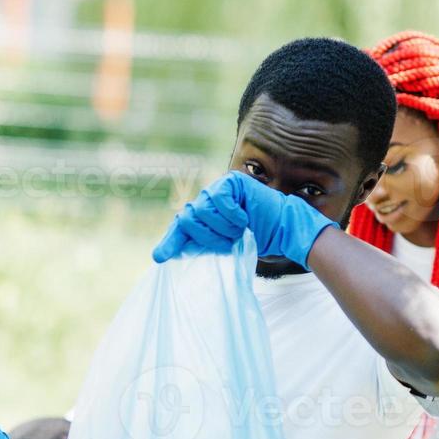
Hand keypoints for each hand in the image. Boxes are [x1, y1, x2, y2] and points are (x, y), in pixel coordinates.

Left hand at [152, 172, 335, 268]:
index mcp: (201, 219)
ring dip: (223, 227)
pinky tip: (244, 216)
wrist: (281, 230)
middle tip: (229, 239)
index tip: (159, 257)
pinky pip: (219, 201)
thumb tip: (158, 254)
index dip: (170, 241)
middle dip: (208, 236)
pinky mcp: (230, 181)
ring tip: (239, 227)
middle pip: (188, 218)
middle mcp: (205, 202)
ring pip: (202, 210)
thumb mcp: (221, 245)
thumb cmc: (254, 238)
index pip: (179, 228)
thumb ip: (195, 244)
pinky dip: (232, 214)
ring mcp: (217, 189)